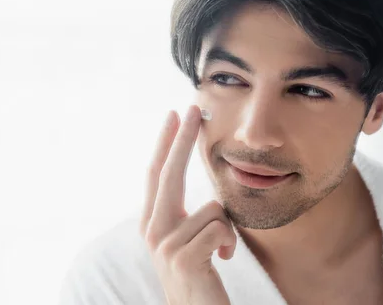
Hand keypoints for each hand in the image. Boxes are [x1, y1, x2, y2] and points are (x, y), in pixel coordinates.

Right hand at [139, 105, 236, 304]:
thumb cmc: (195, 274)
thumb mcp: (183, 240)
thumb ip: (183, 213)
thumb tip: (198, 186)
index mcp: (152, 221)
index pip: (157, 172)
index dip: (166, 142)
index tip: (175, 115)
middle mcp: (152, 229)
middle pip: (169, 173)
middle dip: (183, 139)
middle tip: (193, 109)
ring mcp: (164, 244)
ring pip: (213, 209)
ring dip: (226, 230)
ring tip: (219, 252)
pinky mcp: (183, 258)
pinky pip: (221, 230)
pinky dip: (230, 244)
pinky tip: (221, 262)